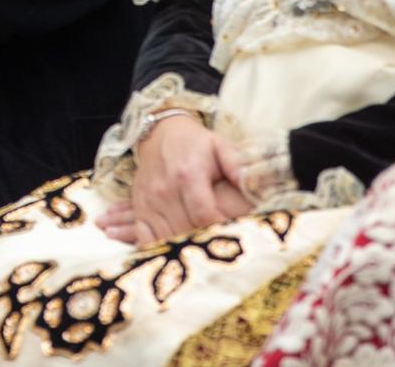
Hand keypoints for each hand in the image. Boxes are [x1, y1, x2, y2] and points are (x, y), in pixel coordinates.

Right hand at [97, 115, 250, 245]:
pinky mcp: (139, 208)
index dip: (220, 231)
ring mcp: (149, 201)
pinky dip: (160, 250)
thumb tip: (254, 186)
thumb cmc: (197, 144)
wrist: (160, 134)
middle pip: (185, 230)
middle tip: (224, 254)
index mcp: (187, 174)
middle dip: (205, 245)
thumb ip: (238, 166)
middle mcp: (164, 189)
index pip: (204, 214)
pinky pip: (145, 238)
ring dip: (185, 251)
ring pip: (166, 238)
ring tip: (205, 260)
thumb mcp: (221, 146)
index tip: (237, 241)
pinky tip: (176, 257)